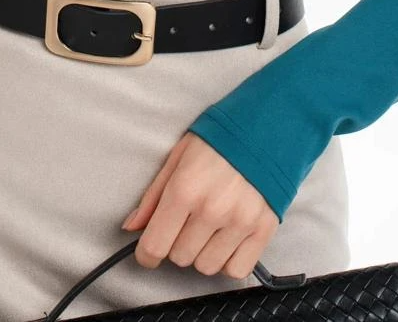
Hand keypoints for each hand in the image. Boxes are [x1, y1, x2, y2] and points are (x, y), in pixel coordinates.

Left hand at [120, 131, 279, 280]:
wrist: (266, 127)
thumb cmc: (218, 140)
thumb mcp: (178, 156)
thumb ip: (153, 195)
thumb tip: (131, 227)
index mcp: (185, 188)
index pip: (155, 246)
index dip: (147, 254)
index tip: (150, 250)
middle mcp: (212, 209)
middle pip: (179, 258)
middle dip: (177, 243)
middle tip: (187, 222)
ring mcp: (239, 222)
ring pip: (206, 267)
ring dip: (202, 253)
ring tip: (209, 227)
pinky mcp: (263, 229)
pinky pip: (236, 270)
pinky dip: (228, 261)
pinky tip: (227, 239)